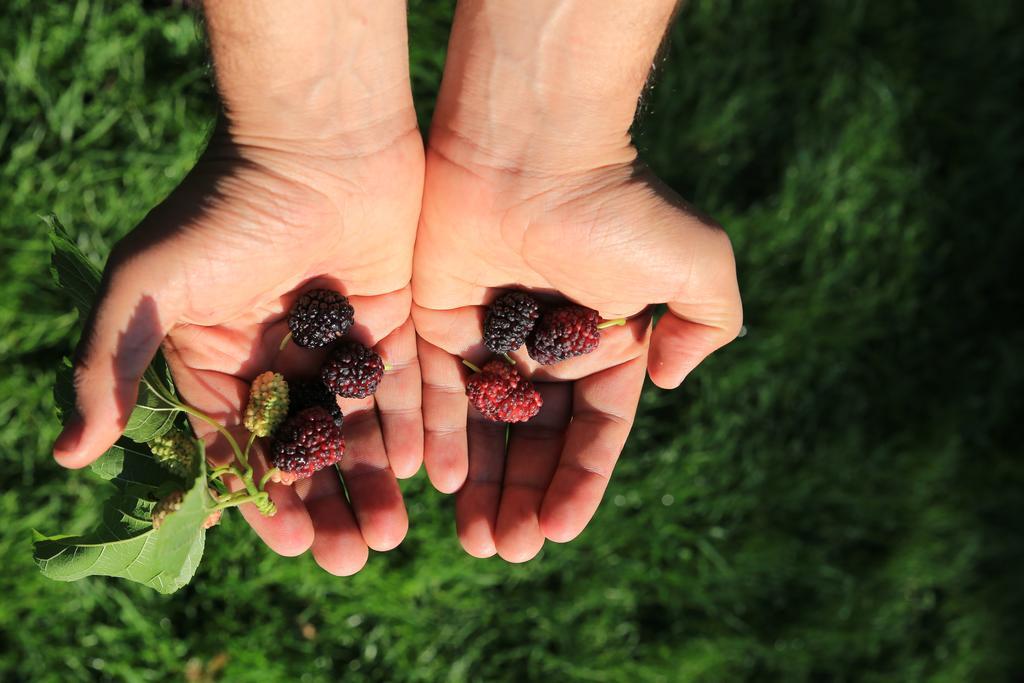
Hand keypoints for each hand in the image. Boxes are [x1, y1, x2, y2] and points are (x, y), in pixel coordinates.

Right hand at [53, 121, 424, 574]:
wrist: (318, 139)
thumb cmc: (226, 208)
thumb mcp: (150, 285)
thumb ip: (112, 366)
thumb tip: (69, 457)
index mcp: (216, 357)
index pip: (235, 446)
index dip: (257, 497)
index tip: (284, 541)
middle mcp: (277, 358)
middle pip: (301, 450)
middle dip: (322, 504)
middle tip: (351, 555)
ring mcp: (338, 342)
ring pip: (356, 428)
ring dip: (370, 483)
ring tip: (389, 534)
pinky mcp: (394, 320)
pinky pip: (404, 387)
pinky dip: (412, 431)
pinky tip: (421, 476)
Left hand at [411, 0, 739, 561]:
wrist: (534, 150)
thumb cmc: (618, 209)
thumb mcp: (698, 266)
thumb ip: (708, 326)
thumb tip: (670, 380)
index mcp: (605, 346)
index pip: (593, 433)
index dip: (579, 486)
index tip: (558, 533)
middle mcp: (547, 350)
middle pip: (534, 443)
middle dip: (523, 499)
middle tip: (504, 551)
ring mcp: (489, 337)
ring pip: (484, 428)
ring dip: (482, 485)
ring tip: (476, 540)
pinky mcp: (436, 319)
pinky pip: (435, 390)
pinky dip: (439, 436)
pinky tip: (441, 484)